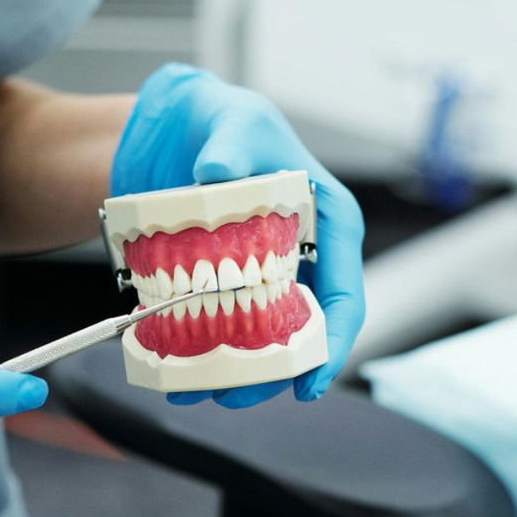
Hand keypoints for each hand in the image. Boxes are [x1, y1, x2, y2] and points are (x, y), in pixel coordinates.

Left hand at [110, 63, 365, 405]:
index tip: (308, 384)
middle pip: (300, 332)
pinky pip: (219, 327)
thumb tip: (219, 172)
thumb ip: (231, 143)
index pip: (345, 296)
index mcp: (327, 223)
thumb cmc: (221, 119)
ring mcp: (262, 276)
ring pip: (259, 339)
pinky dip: (198, 351)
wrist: (170, 129)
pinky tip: (171, 368)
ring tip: (191, 389)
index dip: (331, 346)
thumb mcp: (232, 120)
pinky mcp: (224, 284)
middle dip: (270, 373)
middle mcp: (302, 257)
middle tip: (231, 396)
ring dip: (230, 372)